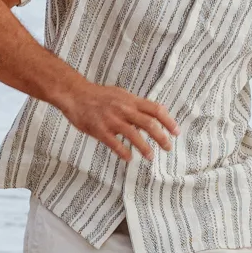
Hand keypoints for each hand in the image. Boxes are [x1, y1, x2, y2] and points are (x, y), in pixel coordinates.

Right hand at [59, 81, 177, 161]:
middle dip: (162, 137)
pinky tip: (129, 158)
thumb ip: (136, 105)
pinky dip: (124, 153)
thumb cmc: (99, 96)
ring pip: (134, 135)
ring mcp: (112, 120)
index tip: (176, 132)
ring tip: (151, 156)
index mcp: (131, 100)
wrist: (75, 94)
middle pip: (149, 123)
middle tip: (168, 147)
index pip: (156, 109)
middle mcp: (124, 109)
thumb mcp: (121, 95)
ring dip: (145, 148)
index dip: (169, 121)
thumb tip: (155, 114)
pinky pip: (115, 144)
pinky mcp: (100, 130)